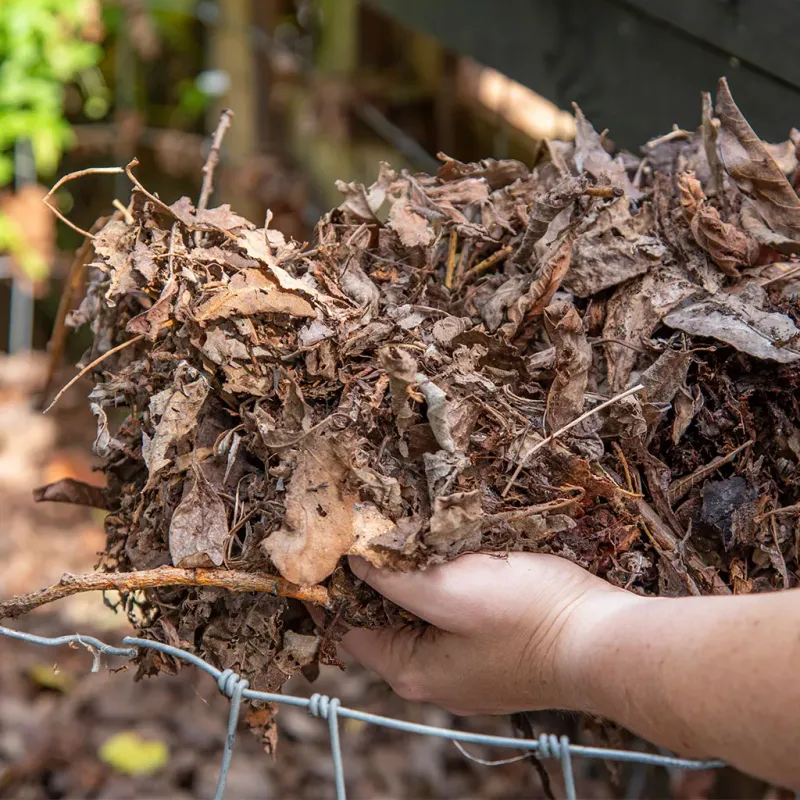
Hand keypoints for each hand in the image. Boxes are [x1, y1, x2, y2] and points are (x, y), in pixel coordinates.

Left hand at [342, 552, 636, 715]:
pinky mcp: (497, 655)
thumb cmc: (530, 617)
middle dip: (383, 576)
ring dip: (420, 578)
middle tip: (383, 527)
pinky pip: (456, 619)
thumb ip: (392, 578)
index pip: (349, 627)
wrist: (606, 643)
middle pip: (387, 621)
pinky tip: (464, 558)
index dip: (339, 585)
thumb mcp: (450, 589)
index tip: (340, 541)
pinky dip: (450, 587)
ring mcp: (468, 671)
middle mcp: (435, 680)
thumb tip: (353, 558)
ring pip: (424, 616)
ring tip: (423, 535)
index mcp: (412, 671)